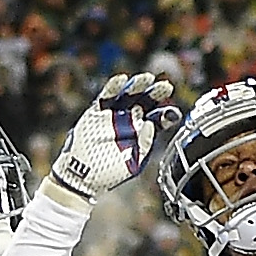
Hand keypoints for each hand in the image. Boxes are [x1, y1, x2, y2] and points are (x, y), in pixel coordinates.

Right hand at [47, 74, 180, 203]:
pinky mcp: (97, 111)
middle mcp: (130, 120)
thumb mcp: (133, 162)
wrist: (82, 177)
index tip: (173, 112)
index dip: (167, 114)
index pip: (158, 118)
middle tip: (166, 86)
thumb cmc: (109, 173)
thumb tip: (152, 125)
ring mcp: (114, 114)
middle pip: (146, 101)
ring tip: (148, 78)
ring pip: (128, 94)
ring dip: (138, 85)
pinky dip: (114, 86)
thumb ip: (145, 144)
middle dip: (156, 93)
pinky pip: (106, 95)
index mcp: (142, 132)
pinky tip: (122, 79)